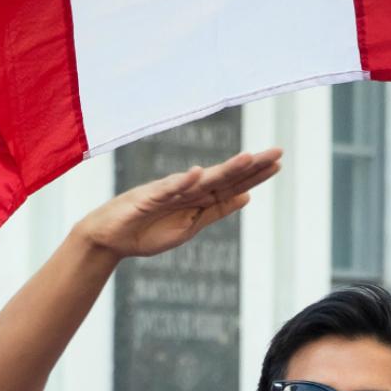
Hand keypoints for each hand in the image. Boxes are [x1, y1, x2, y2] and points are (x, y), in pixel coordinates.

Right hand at [74, 149, 281, 258]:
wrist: (111, 238)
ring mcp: (169, 192)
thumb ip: (217, 210)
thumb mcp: (191, 226)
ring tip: (248, 158)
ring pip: (202, 179)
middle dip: (251, 165)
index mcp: (199, 197)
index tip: (279, 162)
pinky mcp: (148, 198)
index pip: (233, 183)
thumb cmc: (149, 231)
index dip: (256, 174)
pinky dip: (182, 182)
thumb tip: (247, 196)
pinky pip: (167, 189)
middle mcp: (188, 189)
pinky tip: (198, 173)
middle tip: (277, 151)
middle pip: (225, 176)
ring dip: (225, 169)